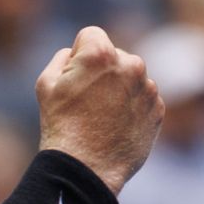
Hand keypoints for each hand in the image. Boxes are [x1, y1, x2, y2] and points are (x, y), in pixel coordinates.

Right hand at [34, 26, 164, 193]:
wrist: (86, 168)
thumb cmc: (61, 125)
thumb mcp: (46, 83)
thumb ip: (63, 57)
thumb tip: (76, 53)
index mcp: (101, 53)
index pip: (91, 35)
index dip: (78, 54)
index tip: (74, 77)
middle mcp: (130, 64)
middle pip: (114, 55)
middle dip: (102, 71)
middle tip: (86, 101)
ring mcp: (147, 87)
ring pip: (130, 77)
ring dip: (118, 89)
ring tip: (101, 117)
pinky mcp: (158, 109)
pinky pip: (142, 98)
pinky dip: (132, 107)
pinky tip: (115, 126)